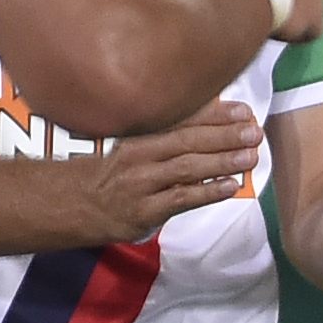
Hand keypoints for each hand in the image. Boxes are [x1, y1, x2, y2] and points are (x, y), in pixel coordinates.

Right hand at [80, 102, 259, 242]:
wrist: (68, 207)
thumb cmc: (107, 178)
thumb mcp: (129, 151)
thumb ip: (164, 142)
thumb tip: (211, 129)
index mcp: (138, 136)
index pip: (181, 121)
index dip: (214, 114)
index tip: (242, 110)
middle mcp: (139, 156)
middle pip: (187, 141)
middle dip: (224, 135)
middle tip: (253, 131)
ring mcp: (140, 184)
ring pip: (186, 168)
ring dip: (222, 161)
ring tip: (250, 156)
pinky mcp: (143, 212)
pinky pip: (181, 200)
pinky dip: (208, 192)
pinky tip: (230, 186)